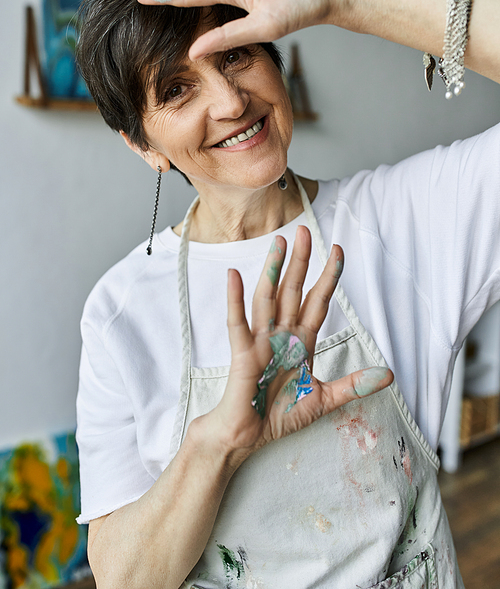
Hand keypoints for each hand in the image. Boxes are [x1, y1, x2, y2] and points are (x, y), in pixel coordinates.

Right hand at [192, 226, 392, 462]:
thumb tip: (388, 375)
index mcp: (302, 341)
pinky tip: (235, 275)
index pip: (317, 301)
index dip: (327, 276)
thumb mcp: (324, 399)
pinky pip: (238, 323)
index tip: (337, 251)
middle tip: (305, 231)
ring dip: (272, 270)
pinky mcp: (243, 354)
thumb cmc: (279, 415)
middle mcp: (282, 334)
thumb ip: (353, 385)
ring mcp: (261, 341)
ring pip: (267, 298)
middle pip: (293, 290)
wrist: (247, 436)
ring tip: (278, 243)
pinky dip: (235, 299)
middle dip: (301, 261)